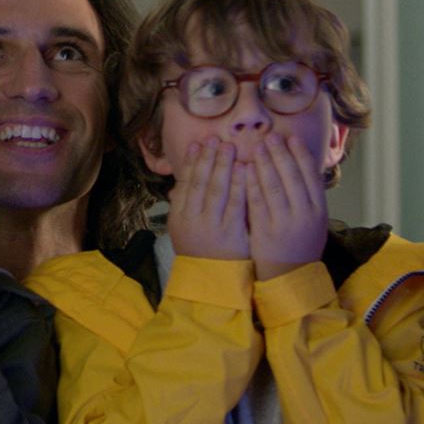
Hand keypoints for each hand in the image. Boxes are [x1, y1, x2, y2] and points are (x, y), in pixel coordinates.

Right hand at [164, 139, 249, 261]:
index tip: (198, 144)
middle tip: (215, 139)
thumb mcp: (183, 232)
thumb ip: (183, 206)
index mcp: (178, 217)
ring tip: (229, 147)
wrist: (210, 283)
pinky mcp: (231, 233)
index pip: (185, 183)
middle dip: (208, 158)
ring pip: (217, 189)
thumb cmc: (200, 254)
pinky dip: (239, 184)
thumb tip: (180, 182)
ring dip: (223, 166)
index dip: (192, 162)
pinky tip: (244, 169)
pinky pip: (235, 204)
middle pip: (200, 182)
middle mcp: (192, 219)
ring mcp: (211, 226)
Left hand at [244, 134, 329, 280]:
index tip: (292, 138)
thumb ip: (310, 196)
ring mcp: (284, 223)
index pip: (311, 176)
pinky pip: (257, 202)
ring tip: (258, 146)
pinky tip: (245, 169)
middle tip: (271, 136)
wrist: (290, 277)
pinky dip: (251, 183)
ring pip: (274, 186)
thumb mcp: (315, 221)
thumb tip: (303, 163)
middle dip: (280, 153)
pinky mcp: (265, 231)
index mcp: (319, 211)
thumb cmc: (301, 244)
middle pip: (292, 176)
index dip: (301, 154)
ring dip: (265, 163)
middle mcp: (304, 215)